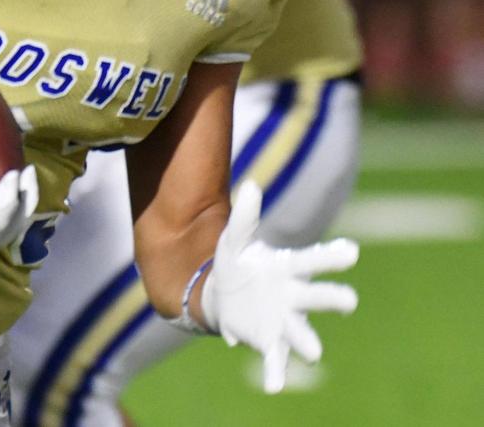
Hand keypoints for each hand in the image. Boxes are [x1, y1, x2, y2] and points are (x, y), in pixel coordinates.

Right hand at [0, 165, 38, 299]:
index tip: (13, 173)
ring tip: (25, 178)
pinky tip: (6, 191)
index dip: (9, 197)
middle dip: (26, 198)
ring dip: (22, 203)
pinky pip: (0, 226)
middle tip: (29, 170)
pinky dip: (9, 208)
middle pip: (14, 225)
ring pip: (11, 227)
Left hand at [200, 180, 358, 392]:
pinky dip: (276, 374)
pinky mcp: (268, 342)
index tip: (351, 251)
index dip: (331, 256)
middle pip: (315, 296)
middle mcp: (293, 297)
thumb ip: (243, 217)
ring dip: (307, 342)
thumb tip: (250, 186)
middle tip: (350, 301)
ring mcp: (283, 322)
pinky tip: (273, 386)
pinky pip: (275, 360)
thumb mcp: (234, 239)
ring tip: (314, 352)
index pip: (312, 261)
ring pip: (300, 332)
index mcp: (288, 269)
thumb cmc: (237, 264)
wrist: (221, 296)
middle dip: (332, 298)